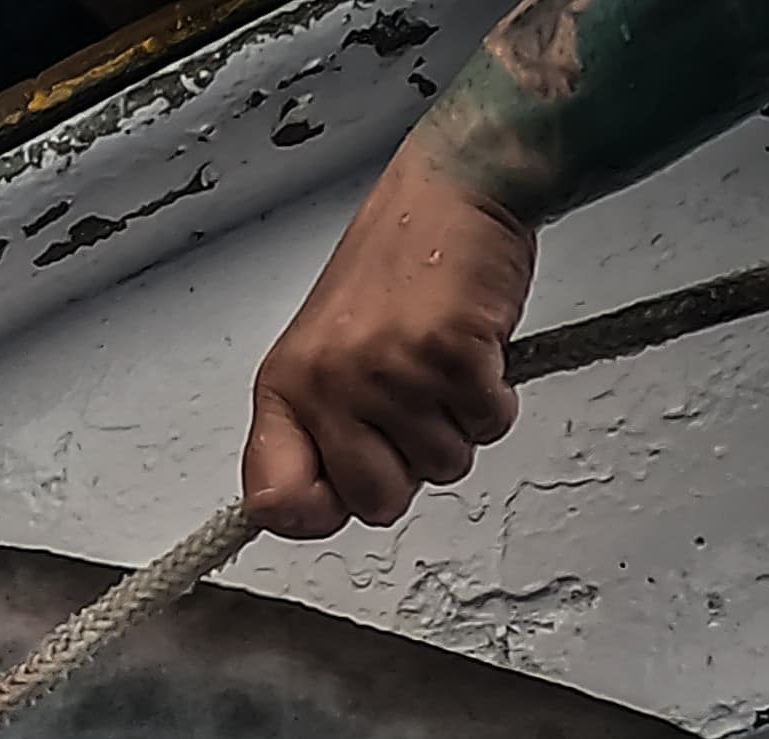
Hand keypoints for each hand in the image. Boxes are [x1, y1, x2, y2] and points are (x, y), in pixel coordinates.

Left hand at [244, 149, 534, 539]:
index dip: (316, 515)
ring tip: (441, 366)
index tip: (338, 502)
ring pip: (440, 468)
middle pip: (375, 503)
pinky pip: (488, 426)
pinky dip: (494, 399)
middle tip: (414, 409)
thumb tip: (313, 510)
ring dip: (457, 426)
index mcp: (285, 389)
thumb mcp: (326, 354)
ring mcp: (388, 373)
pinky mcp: (451, 356)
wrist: (451, 192)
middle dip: (408, 470)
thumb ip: (317, 429)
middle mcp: (328, 385)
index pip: (273, 500)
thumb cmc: (395, 271)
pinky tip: (474, 352)